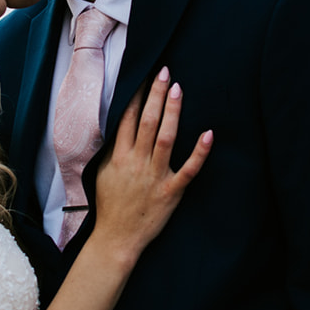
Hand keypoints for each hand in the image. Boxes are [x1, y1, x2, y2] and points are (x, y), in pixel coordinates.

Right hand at [92, 67, 211, 259]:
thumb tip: (117, 126)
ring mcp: (155, 177)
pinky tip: (208, 133)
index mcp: (118, 157)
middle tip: (164, 71)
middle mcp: (136, 163)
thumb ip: (111, 150)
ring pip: (166, 138)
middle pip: (147, 122)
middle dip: (155, 95)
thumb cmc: (110, 205)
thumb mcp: (101, 173)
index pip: (128, 119)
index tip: (144, 76)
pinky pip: (188, 170)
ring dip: (172, 112)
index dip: (136, 96)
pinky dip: (199, 152)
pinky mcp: (171, 192)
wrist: (116, 238)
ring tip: (178, 89)